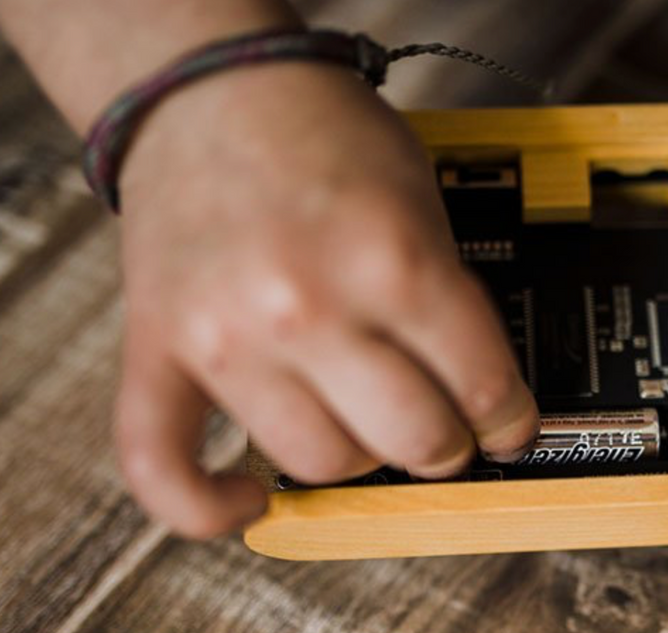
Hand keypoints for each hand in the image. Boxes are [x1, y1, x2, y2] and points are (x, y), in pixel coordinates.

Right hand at [113, 63, 537, 536]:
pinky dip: (203, 506)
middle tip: (446, 429)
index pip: (481, 389)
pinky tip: (249, 502)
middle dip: (446, 444)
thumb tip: (483, 401)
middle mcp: (305, 308)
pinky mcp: (158, 351)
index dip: (510, 419)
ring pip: (318, 464)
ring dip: (355, 458)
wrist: (215, 90)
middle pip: (410, 440)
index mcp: (390, 262)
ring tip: (361, 422)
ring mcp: (225, 337)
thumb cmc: (327, 142)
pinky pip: (160, 464)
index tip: (509, 425)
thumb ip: (451, 301)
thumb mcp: (425, 203)